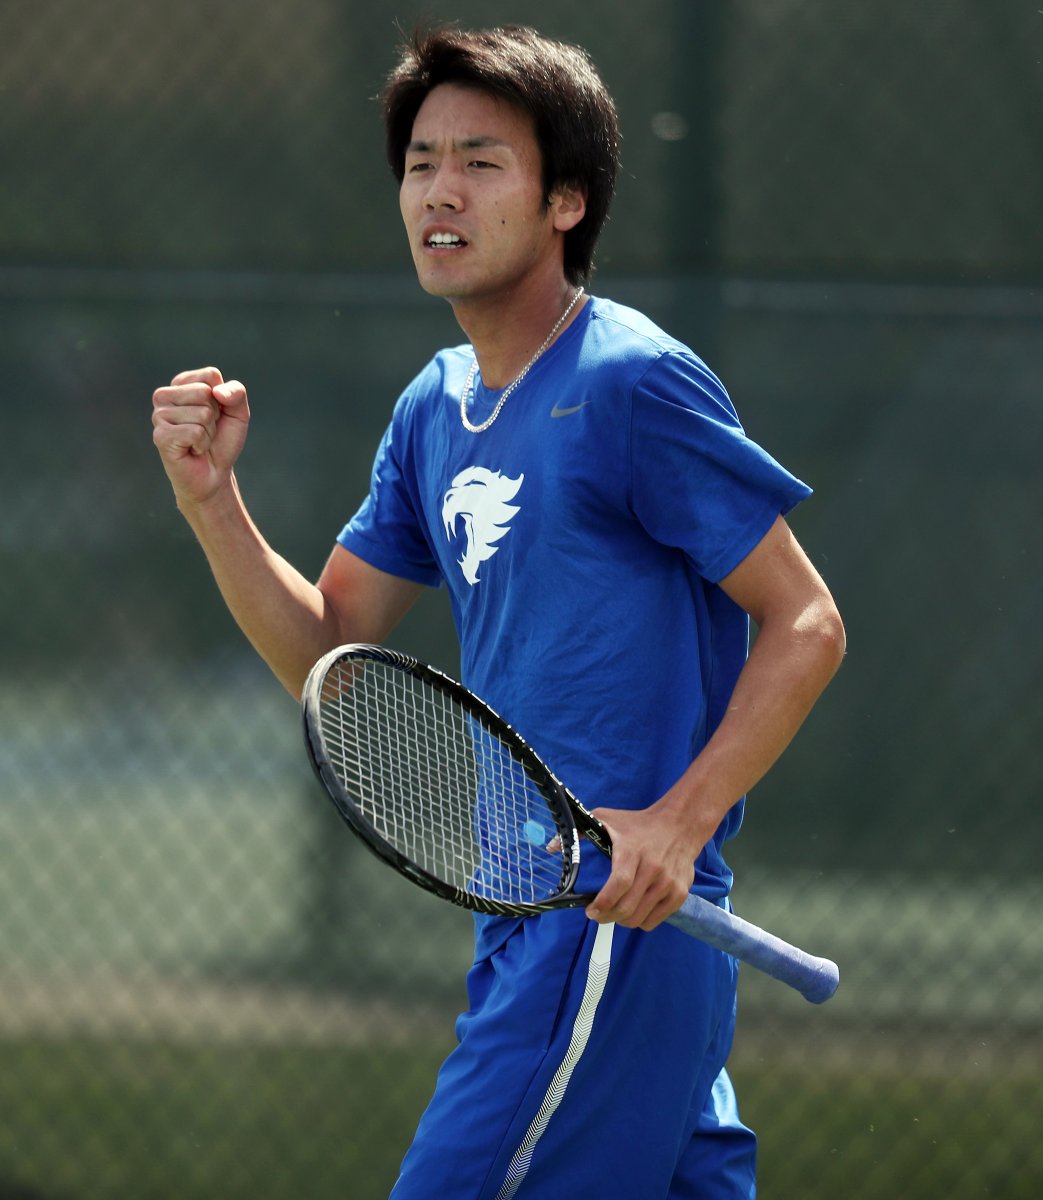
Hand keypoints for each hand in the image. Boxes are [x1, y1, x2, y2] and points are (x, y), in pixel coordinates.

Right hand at [151, 366, 249, 507]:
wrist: (214, 474)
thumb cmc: (222, 441)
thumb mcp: (238, 413)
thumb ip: (237, 393)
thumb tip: (217, 392)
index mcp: (181, 384)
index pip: (210, 375)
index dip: (223, 398)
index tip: (215, 415)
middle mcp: (164, 396)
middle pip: (205, 392)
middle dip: (214, 416)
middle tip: (206, 430)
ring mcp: (159, 415)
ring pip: (202, 414)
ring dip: (208, 433)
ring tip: (199, 442)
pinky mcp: (160, 436)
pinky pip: (195, 432)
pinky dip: (202, 444)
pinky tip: (192, 450)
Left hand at [584, 802, 708, 931]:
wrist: (681, 824)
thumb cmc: (639, 824)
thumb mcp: (607, 818)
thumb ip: (580, 831)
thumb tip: (551, 847)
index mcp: (632, 851)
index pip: (618, 884)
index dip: (602, 903)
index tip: (590, 911)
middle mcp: (653, 868)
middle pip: (627, 908)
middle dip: (606, 917)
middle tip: (598, 914)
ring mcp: (668, 883)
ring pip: (639, 919)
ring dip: (622, 921)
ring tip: (616, 911)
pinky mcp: (679, 893)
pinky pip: (654, 921)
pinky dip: (640, 921)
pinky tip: (635, 910)